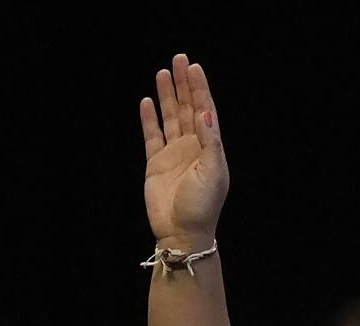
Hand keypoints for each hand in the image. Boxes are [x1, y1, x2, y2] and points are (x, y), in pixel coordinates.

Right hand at [141, 53, 227, 247]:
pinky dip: (149, 118)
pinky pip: (152, 135)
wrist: (181, 233)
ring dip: (167, 95)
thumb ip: (210, 142)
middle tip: (179, 59)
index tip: (194, 67)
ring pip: (170, 117)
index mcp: (209, 148)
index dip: (200, 89)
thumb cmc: (202, 206)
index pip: (205, 111)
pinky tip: (146, 102)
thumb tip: (205, 112)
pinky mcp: (155, 163)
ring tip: (163, 73)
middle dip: (184, 84)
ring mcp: (173, 154)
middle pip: (187, 108)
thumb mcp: (213, 173)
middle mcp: (192, 147)